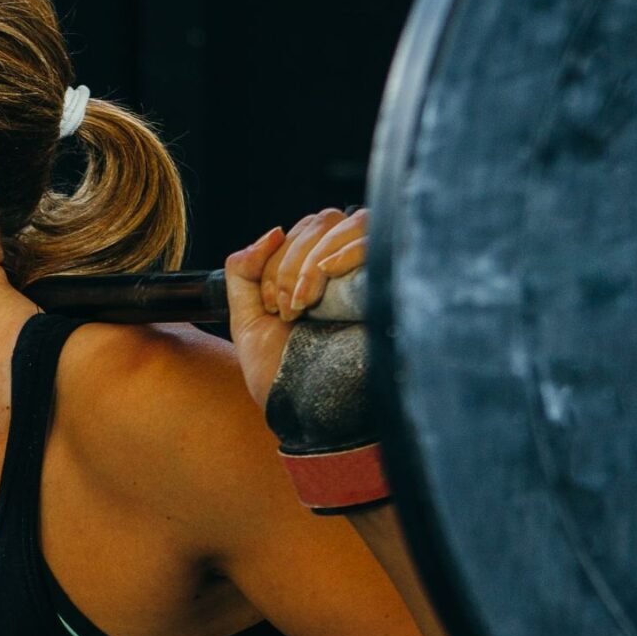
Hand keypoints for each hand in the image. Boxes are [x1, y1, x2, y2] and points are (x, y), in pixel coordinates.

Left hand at [225, 208, 386, 513]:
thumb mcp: (246, 321)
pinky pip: (374, 239)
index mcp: (319, 273)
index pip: (304, 227)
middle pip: (324, 219)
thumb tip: (273, 231)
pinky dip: (342, 252)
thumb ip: (242, 272)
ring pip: (349, 223)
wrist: (309, 416)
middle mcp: (350, 270)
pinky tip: (326, 283)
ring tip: (302, 307)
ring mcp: (374, 276)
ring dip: (311, 260)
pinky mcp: (394, 285)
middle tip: (285, 310)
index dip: (279, 257)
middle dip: (291, 261)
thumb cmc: (284, 377)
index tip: (272, 306)